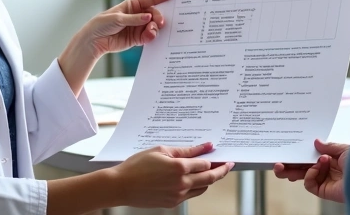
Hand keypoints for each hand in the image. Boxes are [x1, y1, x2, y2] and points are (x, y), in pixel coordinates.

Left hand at [83, 0, 173, 57]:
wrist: (94, 40)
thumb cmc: (102, 23)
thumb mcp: (118, 18)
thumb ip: (134, 19)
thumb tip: (148, 17)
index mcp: (132, 5)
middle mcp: (138, 15)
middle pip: (154, 14)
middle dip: (159, 17)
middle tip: (160, 23)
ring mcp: (138, 27)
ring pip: (153, 26)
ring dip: (155, 28)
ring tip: (151, 32)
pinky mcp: (137, 38)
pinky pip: (148, 36)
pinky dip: (151, 37)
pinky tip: (150, 37)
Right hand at [110, 142, 233, 208]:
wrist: (121, 186)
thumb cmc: (137, 164)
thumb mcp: (161, 150)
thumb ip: (185, 149)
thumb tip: (205, 146)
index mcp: (179, 168)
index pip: (205, 164)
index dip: (214, 158)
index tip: (220, 153)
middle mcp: (181, 183)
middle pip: (210, 178)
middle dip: (221, 171)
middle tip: (228, 164)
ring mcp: (178, 195)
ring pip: (202, 188)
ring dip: (210, 180)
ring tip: (212, 170)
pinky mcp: (172, 203)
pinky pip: (191, 194)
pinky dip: (197, 186)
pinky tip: (194, 178)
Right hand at [273, 139, 349, 203]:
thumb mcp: (343, 149)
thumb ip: (328, 146)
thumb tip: (316, 142)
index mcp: (330, 158)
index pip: (310, 156)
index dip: (298, 153)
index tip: (287, 148)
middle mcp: (326, 169)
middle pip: (303, 167)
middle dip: (289, 164)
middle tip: (277, 162)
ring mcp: (324, 180)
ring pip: (302, 176)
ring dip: (292, 170)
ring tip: (280, 167)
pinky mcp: (323, 191)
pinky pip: (310, 184)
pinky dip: (310, 175)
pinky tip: (317, 168)